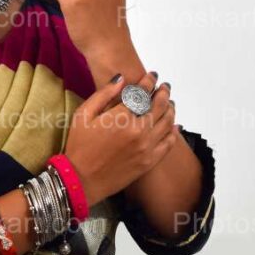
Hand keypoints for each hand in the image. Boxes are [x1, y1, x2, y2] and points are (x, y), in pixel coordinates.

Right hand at [63, 71, 177, 206]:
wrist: (81, 180)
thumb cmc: (79, 145)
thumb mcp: (84, 114)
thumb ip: (104, 94)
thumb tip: (122, 78)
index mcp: (121, 116)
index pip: (142, 92)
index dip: (149, 81)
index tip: (152, 75)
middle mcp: (139, 130)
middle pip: (159, 105)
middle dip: (163, 93)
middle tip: (165, 87)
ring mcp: (147, 147)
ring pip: (167, 122)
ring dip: (170, 109)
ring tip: (169, 103)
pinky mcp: (149, 161)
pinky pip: (168, 143)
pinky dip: (174, 132)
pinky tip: (174, 125)